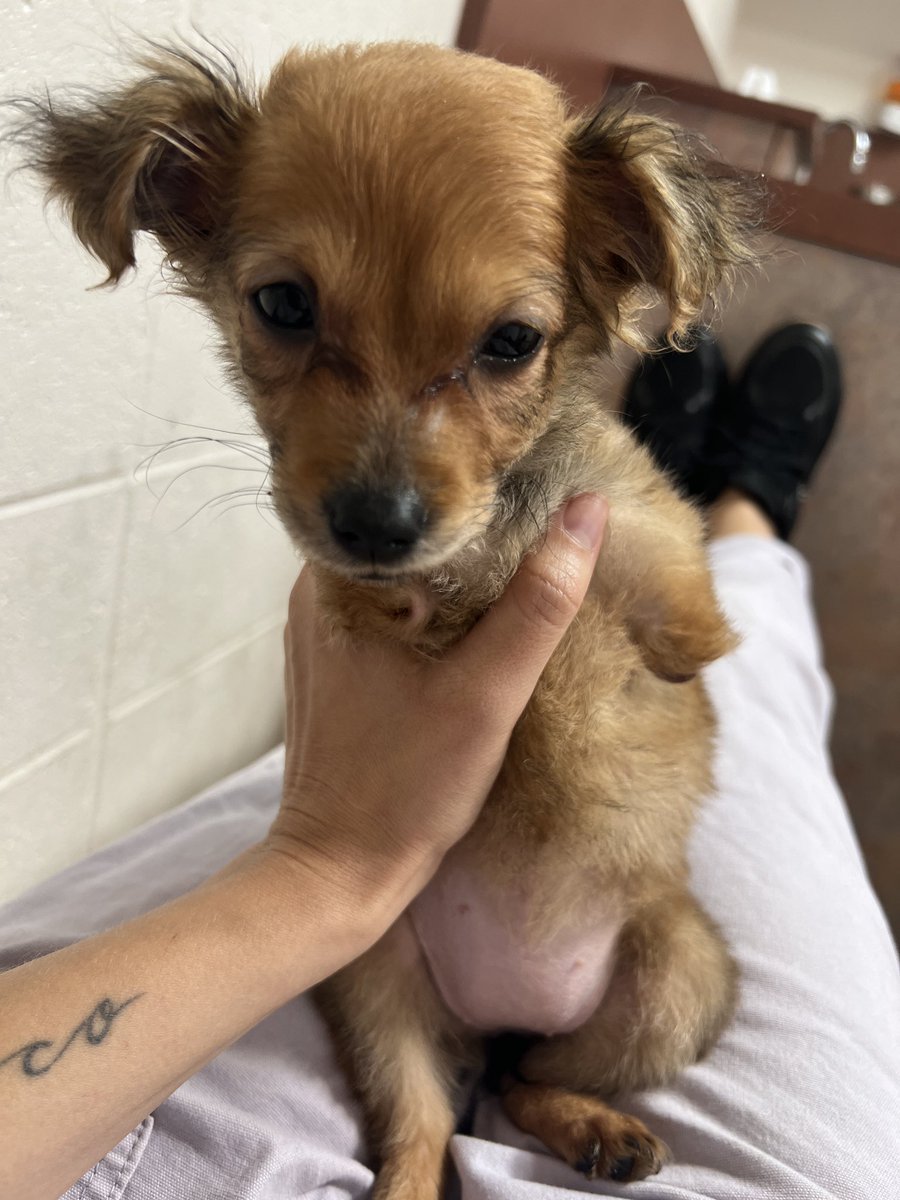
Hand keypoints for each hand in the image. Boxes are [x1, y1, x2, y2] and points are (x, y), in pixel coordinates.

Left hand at [267, 493, 608, 908]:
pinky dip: (438, 603)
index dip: (474, 487)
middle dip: (473, 523)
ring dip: (459, 567)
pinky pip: (394, 606)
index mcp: (334, 579)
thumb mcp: (485, 695)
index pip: (410, 502)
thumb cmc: (405, 786)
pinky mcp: (336, 660)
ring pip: (404, 570)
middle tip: (544, 506)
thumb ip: (537, 605)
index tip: (533, 475)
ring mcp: (322, 626)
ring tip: (526, 552)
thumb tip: (586, 513)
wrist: (338, 871)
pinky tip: (483, 613)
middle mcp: (315, 590)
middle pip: (409, 535)